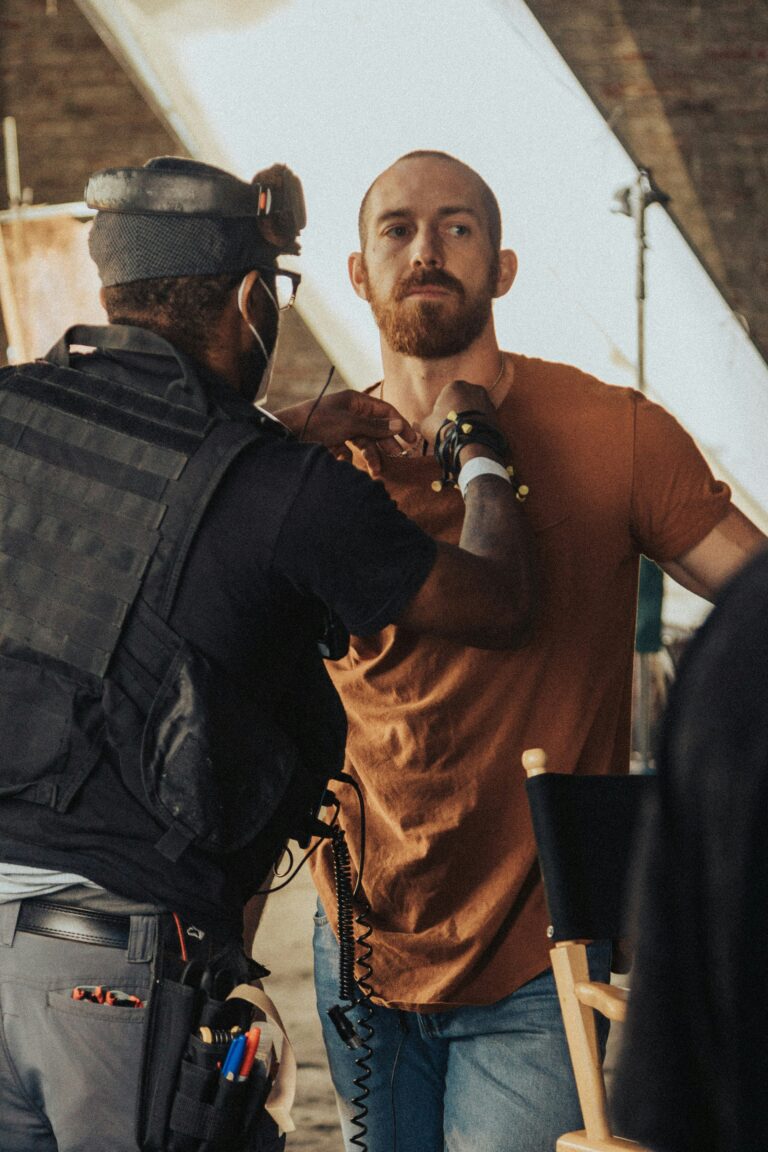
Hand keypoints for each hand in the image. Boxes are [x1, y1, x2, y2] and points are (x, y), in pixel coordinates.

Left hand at [275, 390, 417, 475]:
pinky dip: (349, 458)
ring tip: (376, 470)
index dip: (400, 424)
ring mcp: (339, 427)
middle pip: (376, 428)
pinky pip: (347, 450)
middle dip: (387, 444)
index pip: (385, 410)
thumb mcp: (350, 424)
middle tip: (400, 458)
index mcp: (355, 401)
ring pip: (363, 442)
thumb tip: (398, 425)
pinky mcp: (330, 441)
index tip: (413, 440)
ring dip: (371, 456)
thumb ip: (375, 427)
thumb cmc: (318, 422)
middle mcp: (349, 412)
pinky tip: (346, 463)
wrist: (287, 433)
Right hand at [419, 380, 499, 449]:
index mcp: (455, 385)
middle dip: (456, 413)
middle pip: (460, 401)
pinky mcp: (497, 414)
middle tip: (450, 429)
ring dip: (467, 419)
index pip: (444, 397)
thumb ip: (421, 422)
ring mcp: (487, 401)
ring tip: (461, 434)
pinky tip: (471, 436)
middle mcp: (474, 388)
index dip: (439, 412)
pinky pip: (483, 419)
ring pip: (473, 410)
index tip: (439, 424)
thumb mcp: (426, 425)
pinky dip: (477, 425)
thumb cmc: (444, 429)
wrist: (470, 443)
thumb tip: (415, 425)